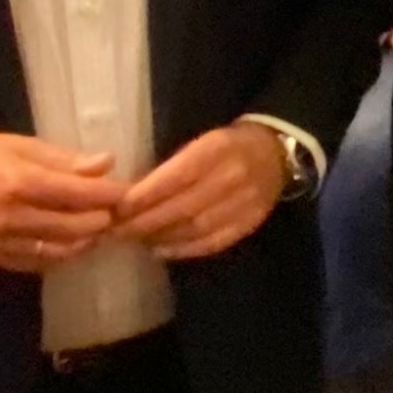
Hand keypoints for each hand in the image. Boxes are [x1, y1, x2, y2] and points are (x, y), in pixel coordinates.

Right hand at [0, 132, 131, 270]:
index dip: (109, 196)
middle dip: (102, 221)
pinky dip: (59, 255)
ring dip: (85, 242)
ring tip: (98, 228)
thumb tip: (106, 164)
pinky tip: (70, 243)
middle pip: (74, 228)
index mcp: (19, 182)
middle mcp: (10, 216)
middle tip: (117, 213)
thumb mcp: (18, 145)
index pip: (78, 195)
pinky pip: (36, 263)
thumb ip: (63, 159)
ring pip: (59, 251)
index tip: (128, 192)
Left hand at [112, 122, 288, 260]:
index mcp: (217, 149)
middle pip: (184, 206)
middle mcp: (232, 177)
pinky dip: (183, 249)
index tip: (119, 207)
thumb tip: (131, 194)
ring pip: (196, 228)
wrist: (275, 154)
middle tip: (117, 230)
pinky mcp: (249, 224)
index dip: (146, 195)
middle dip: (146, 221)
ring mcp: (244, 204)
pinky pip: (213, 242)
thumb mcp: (200, 142)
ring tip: (135, 239)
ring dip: (161, 236)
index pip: (177, 176)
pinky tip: (161, 250)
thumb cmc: (226, 146)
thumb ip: (171, 166)